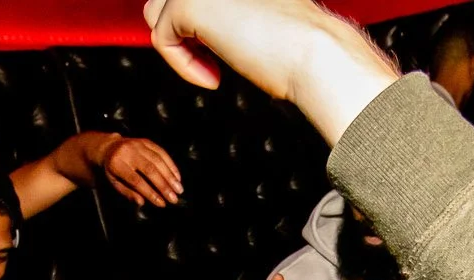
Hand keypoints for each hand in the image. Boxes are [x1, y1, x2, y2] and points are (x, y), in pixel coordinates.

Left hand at [101, 135, 182, 206]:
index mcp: (117, 163)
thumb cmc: (113, 168)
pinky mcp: (147, 141)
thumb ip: (127, 192)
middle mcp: (128, 152)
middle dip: (164, 186)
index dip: (150, 193)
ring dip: (170, 176)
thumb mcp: (114, 182)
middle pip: (149, 170)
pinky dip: (171, 165)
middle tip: (173, 198)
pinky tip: (177, 176)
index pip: (136, 180)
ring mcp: (138, 145)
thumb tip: (141, 202)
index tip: (161, 203)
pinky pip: (162, 152)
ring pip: (158, 160)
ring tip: (178, 189)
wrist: (110, 147)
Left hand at [145, 0, 398, 144]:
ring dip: (179, 46)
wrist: (316, 54)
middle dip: (180, 30)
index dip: (197, 24)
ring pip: (156, 13)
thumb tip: (202, 28)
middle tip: (210, 58)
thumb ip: (229, 13)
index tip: (217, 50)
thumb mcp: (258, 15)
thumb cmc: (301, 44)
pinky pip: (162, 38)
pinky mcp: (189, 3)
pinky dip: (182, 66)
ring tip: (212, 67)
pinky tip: (214, 77)